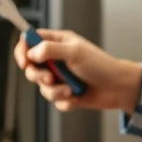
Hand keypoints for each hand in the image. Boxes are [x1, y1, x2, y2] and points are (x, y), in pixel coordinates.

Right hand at [14, 29, 141, 112]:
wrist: (117, 88)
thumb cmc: (99, 65)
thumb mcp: (74, 52)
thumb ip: (50, 49)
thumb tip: (31, 52)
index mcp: (58, 42)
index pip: (31, 41)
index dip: (23, 50)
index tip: (24, 62)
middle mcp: (56, 59)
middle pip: (31, 67)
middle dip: (38, 75)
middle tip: (51, 78)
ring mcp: (61, 77)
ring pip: (42, 87)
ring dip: (55, 91)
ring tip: (71, 89)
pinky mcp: (66, 93)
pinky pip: (55, 100)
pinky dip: (65, 101)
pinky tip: (77, 97)